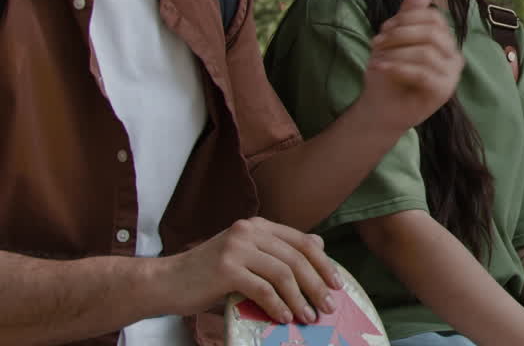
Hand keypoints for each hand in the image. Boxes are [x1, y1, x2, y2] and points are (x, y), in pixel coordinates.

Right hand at [160, 217, 340, 324]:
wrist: (165, 282)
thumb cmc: (207, 274)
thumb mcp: (246, 256)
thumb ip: (277, 251)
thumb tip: (318, 245)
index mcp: (258, 226)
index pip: (303, 241)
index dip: (323, 264)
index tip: (336, 284)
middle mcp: (250, 231)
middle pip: (297, 258)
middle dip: (317, 284)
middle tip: (329, 306)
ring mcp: (237, 248)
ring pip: (283, 274)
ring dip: (300, 299)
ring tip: (308, 317)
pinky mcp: (226, 269)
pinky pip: (262, 289)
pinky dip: (277, 305)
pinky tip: (284, 318)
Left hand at [363, 0, 463, 129]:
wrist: (380, 108)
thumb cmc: (389, 73)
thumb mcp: (394, 38)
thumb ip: (409, 13)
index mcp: (445, 42)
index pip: (434, 18)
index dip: (407, 18)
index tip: (383, 29)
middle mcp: (454, 57)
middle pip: (433, 32)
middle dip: (400, 34)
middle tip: (376, 43)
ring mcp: (451, 76)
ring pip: (426, 52)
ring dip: (395, 53)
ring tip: (376, 59)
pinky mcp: (443, 92)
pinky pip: (422, 73)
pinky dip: (396, 67)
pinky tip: (379, 68)